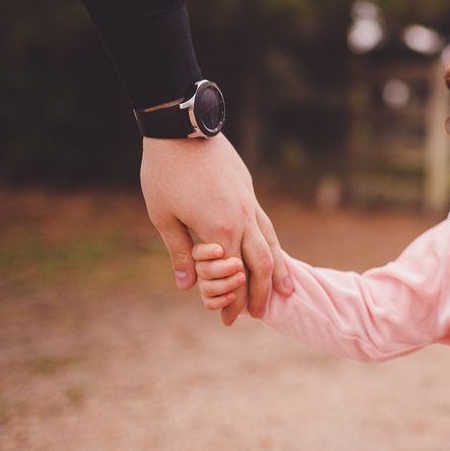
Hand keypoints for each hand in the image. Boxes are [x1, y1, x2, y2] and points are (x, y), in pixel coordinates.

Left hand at [140, 133, 291, 324]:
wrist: (182, 129)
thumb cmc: (165, 173)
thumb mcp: (163, 217)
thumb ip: (180, 252)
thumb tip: (187, 286)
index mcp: (220, 230)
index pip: (233, 276)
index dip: (233, 301)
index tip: (230, 320)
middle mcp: (242, 219)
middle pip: (261, 264)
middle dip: (261, 293)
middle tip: (258, 314)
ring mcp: (249, 203)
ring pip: (271, 242)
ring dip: (278, 270)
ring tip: (285, 290)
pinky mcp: (248, 191)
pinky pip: (266, 224)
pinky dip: (271, 244)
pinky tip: (271, 250)